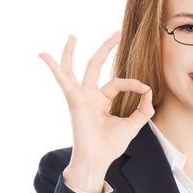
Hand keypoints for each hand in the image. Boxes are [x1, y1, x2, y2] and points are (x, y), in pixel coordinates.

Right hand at [38, 31, 154, 169]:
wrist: (98, 160)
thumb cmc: (110, 146)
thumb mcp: (133, 124)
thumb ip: (143, 109)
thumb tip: (149, 91)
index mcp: (101, 101)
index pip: (118, 83)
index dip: (133, 83)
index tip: (145, 88)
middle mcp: (89, 96)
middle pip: (95, 66)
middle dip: (106, 49)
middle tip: (117, 33)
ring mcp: (79, 97)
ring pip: (74, 69)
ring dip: (71, 52)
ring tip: (73, 35)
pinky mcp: (73, 100)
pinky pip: (62, 80)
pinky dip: (53, 67)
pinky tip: (43, 55)